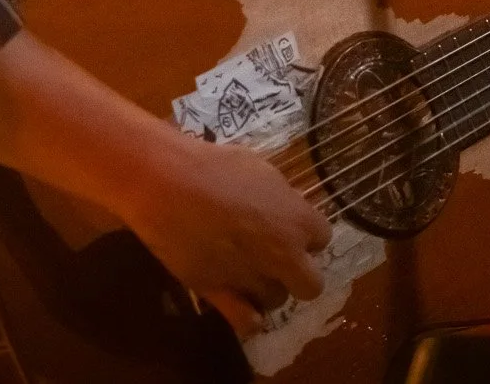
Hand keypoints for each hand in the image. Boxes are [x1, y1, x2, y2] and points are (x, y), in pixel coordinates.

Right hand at [119, 133, 334, 335]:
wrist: (166, 184)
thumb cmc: (214, 166)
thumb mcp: (261, 170)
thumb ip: (281, 199)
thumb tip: (285, 210)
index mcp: (297, 219)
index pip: (322, 238)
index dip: (305, 235)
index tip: (287, 228)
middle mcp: (284, 255)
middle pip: (312, 284)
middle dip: (297, 274)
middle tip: (275, 259)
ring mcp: (254, 279)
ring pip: (277, 301)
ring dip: (266, 289)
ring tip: (244, 272)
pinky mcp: (221, 295)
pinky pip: (248, 323)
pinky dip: (248, 319)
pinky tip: (239, 304)